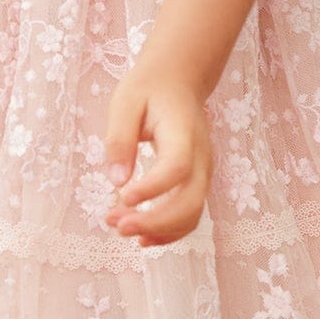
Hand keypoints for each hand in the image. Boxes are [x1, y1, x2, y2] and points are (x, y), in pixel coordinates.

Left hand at [104, 65, 212, 247]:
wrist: (179, 80)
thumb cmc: (148, 89)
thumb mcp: (124, 102)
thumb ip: (120, 138)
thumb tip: (117, 181)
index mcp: (183, 132)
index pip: (176, 167)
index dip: (152, 188)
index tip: (122, 198)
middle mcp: (201, 156)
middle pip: (190, 200)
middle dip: (154, 221)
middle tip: (116, 224)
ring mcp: (203, 171)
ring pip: (193, 214)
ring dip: (159, 230)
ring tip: (121, 229)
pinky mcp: (197, 182)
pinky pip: (191, 215)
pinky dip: (170, 232)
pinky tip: (142, 239)